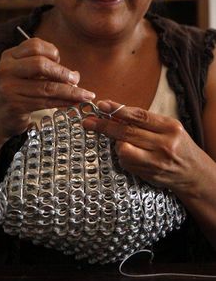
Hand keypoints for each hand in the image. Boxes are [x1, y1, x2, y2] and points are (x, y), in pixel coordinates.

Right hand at [0, 38, 94, 138]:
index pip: (35, 45)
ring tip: (85, 95)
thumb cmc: (17, 91)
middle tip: (76, 79)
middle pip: (40, 64)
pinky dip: (63, 102)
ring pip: (46, 87)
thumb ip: (45, 69)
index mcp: (10, 56)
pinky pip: (46, 102)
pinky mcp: (16, 105)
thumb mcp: (24, 73)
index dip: (52, 52)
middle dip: (63, 72)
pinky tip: (74, 103)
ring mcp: (10, 88)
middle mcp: (7, 69)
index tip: (60, 61)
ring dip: (70, 92)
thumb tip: (75, 75)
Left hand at [83, 100, 205, 195]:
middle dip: (104, 126)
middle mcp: (164, 144)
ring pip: (123, 149)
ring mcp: (156, 161)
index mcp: (170, 127)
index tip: (101, 105)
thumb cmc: (178, 145)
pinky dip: (122, 156)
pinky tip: (128, 154)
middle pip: (127, 132)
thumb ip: (145, 122)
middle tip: (88, 122)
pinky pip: (126, 162)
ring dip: (115, 144)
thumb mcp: (168, 128)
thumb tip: (116, 114)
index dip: (117, 110)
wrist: (193, 173)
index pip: (139, 116)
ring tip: (119, 141)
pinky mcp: (149, 174)